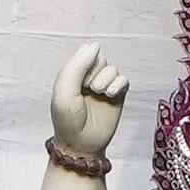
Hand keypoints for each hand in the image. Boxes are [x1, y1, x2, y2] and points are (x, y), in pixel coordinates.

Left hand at [48, 43, 130, 162]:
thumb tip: (95, 45)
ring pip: (113, 69)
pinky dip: (117, 86)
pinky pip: (124, 80)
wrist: (81, 144)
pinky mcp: (118, 96)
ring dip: (105, 81)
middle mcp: (90, 77)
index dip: (84, 64)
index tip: (77, 81)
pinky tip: (109, 96)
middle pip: (101, 59)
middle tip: (87, 90)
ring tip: (98, 94)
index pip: (86, 53)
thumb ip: (77, 65)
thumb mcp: (65, 90)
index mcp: (74, 73)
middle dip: (94, 73)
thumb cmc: (68, 119)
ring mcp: (105, 86)